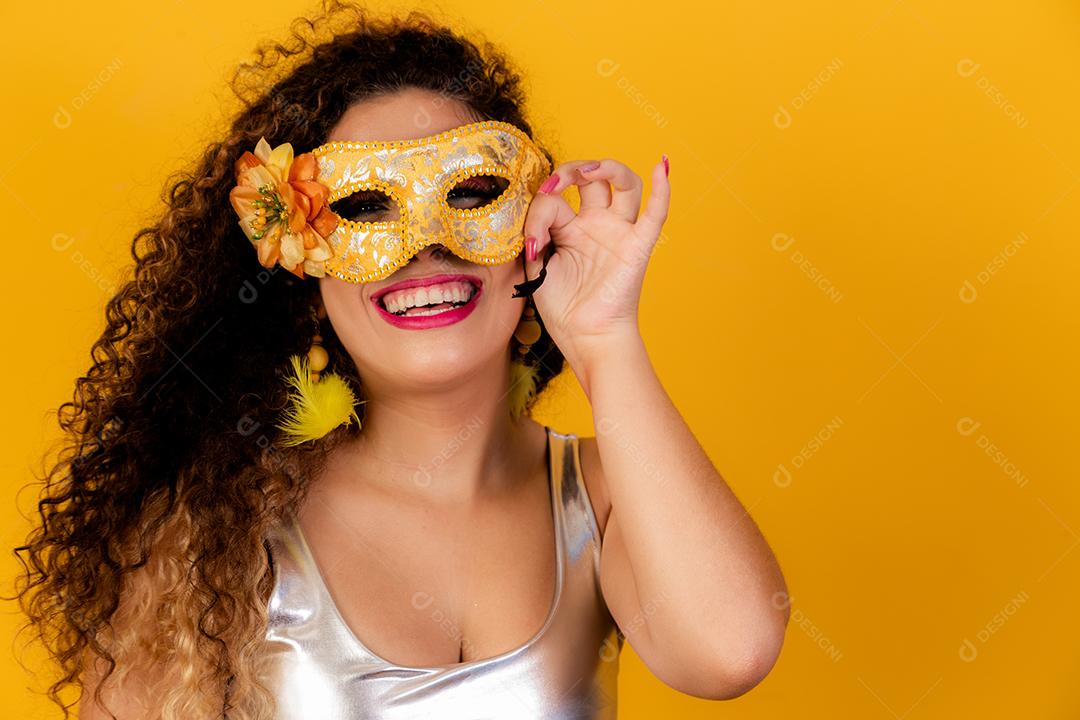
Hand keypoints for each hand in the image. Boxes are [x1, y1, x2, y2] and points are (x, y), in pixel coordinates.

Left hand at [521, 155, 670, 370]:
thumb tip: (536, 218)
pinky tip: (663, 165)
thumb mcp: (536, 268)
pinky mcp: (638, 247)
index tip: (530, 242)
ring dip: (608, 168)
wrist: (586, 338)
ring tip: (589, 171)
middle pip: (591, 180)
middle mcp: (596, 225)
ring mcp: (619, 232)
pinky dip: (663, 188)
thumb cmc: (563, 309)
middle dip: (571, 170)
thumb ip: (535, 237)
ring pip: (625, 184)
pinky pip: (657, 214)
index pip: (555, 200)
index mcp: (571, 228)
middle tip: (556, 183)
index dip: (538, 212)